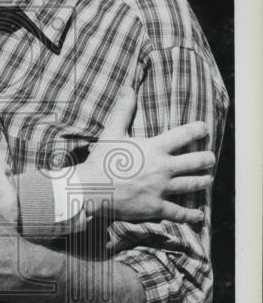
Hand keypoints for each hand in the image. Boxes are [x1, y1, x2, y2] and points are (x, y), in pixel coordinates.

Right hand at [76, 86, 213, 224]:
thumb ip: (123, 110)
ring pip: (192, 185)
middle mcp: (164, 168)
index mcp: (155, 148)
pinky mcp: (155, 207)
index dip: (198, 130)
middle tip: (210, 158)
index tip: (205, 128)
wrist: (91, 188)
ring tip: (208, 180)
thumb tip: (128, 87)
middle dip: (207, 159)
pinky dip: (191, 214)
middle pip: (196, 162)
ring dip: (204, 181)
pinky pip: (178, 212)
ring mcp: (161, 189)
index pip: (185, 135)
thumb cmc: (101, 160)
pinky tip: (199, 215)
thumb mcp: (112, 132)